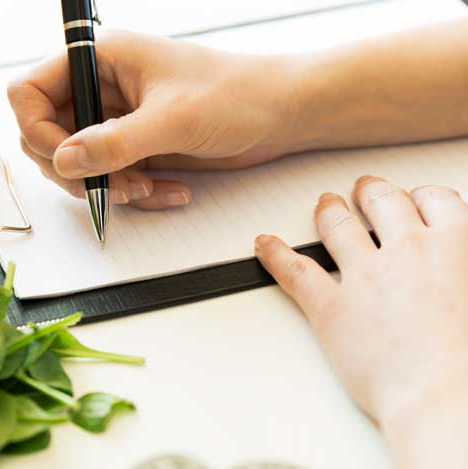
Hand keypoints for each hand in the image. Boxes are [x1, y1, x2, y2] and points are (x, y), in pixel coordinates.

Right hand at [7, 30, 300, 208]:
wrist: (279, 115)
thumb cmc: (236, 94)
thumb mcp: (173, 118)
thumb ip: (114, 142)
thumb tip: (63, 161)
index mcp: (99, 59)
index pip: (29, 93)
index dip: (37, 131)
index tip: (67, 159)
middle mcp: (98, 88)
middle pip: (45, 136)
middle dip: (77, 169)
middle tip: (116, 183)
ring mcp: (113, 120)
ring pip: (75, 165)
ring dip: (105, 186)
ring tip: (147, 187)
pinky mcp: (131, 147)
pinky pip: (108, 179)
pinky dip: (131, 193)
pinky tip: (167, 189)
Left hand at [255, 176, 467, 467]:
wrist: (445, 399)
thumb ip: (462, 266)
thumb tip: (458, 268)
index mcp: (454, 245)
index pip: (434, 201)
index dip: (420, 198)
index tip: (415, 201)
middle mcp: (406, 251)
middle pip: (383, 202)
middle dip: (371, 193)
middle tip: (365, 192)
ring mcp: (364, 277)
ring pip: (338, 226)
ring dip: (329, 211)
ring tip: (326, 205)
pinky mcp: (330, 307)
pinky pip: (294, 270)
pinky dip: (274, 254)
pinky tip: (265, 245)